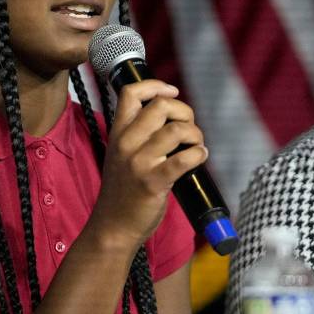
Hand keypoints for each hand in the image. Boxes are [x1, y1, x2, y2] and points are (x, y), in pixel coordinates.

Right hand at [88, 80, 207, 250]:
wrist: (113, 227)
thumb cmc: (123, 191)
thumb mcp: (120, 154)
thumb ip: (138, 133)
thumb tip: (171, 114)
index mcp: (118, 133)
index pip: (131, 92)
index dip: (156, 86)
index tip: (172, 92)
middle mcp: (126, 143)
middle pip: (161, 106)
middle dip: (185, 113)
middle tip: (189, 131)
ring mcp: (138, 163)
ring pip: (177, 130)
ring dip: (196, 135)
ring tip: (196, 147)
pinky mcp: (153, 182)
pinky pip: (184, 158)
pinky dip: (199, 155)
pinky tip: (200, 158)